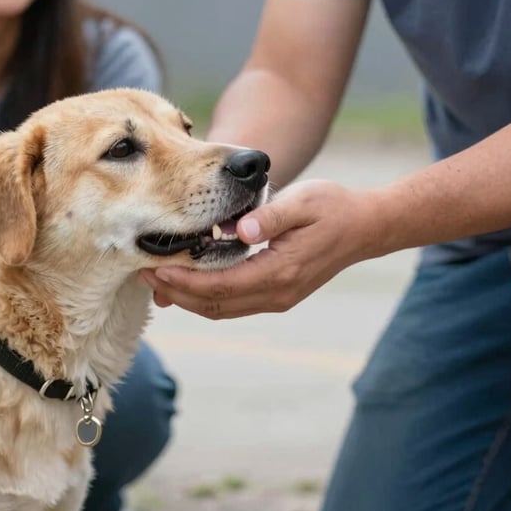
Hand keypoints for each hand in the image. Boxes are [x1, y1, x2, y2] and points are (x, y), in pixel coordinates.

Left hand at [141, 180, 379, 317]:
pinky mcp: (277, 291)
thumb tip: (240, 230)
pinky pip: (233, 301)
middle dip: (177, 293)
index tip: (155, 267)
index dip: (185, 282)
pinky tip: (188, 280)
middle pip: (215, 305)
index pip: (221, 286)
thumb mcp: (304, 202)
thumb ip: (271, 216)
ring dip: (188, 297)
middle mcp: (277, 292)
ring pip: (222, 308)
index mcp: (281, 271)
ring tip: (157, 279)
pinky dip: (205, 295)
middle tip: (144, 274)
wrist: (365, 226)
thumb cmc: (333, 207)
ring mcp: (278, 296)